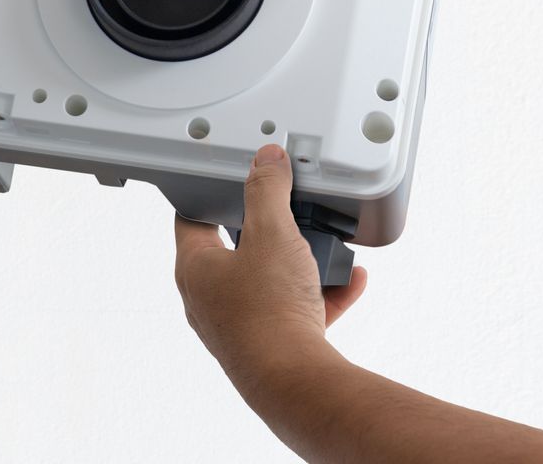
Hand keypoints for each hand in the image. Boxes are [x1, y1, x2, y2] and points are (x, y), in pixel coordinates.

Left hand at [172, 145, 366, 384]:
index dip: (209, 195)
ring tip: (324, 246)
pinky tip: (351, 279)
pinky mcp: (271, 346)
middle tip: (286, 212)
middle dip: (267, 230)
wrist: (294, 382)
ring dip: (299, 263)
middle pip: (236, 251)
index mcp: (196, 269)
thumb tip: (266, 161)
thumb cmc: (269, 310)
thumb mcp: (273, 233)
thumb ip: (268, 191)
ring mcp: (239, 326)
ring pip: (269, 282)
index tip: (228, 181)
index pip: (192, 219)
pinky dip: (321, 293)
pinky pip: (297, 310)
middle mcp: (210, 300)